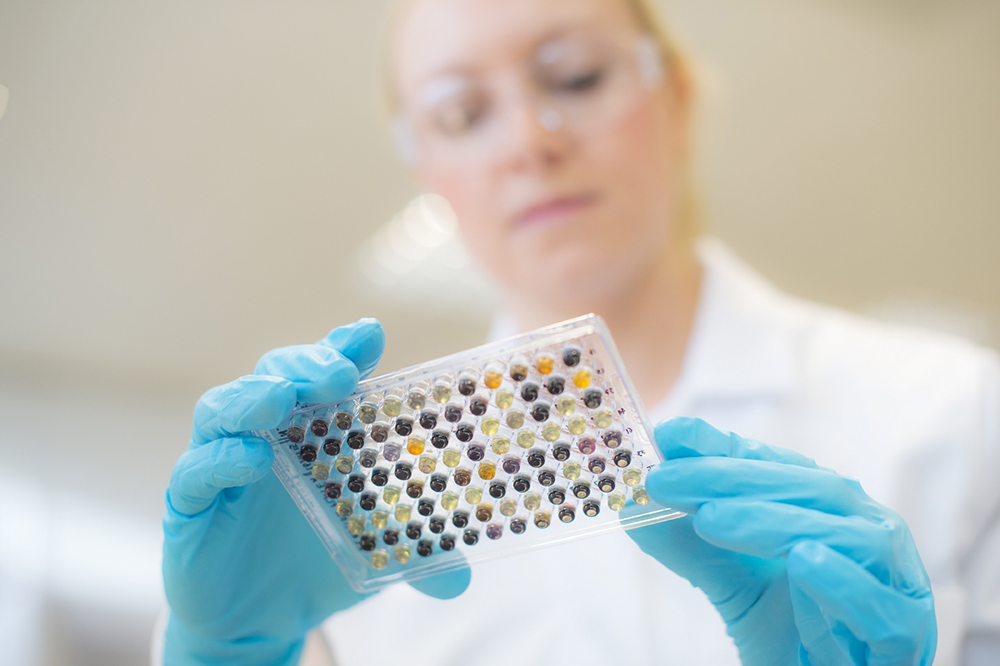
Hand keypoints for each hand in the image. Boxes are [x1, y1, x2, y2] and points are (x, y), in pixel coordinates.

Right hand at [162, 319, 469, 665]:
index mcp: (316, 432)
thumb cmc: (318, 564)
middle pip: (275, 375)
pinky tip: (250, 459)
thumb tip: (460, 581)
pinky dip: (219, 460)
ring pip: (221, 410)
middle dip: (305, 364)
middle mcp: (268, 435)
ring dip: (251, 397)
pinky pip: (195, 473)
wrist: (260, 623)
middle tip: (338, 373)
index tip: (369, 335)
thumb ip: (417, 554)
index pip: (327, 374)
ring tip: (281, 398)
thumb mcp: (376, 553)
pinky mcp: (189, 506)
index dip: (344, 349)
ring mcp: (223, 466)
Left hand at [626, 417, 935, 665]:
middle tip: (668, 480)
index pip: (779, 465)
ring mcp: (895, 579)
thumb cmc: (793, 634)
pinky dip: (843, 581)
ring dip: (775, 521)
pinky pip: (882, 604)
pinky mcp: (906, 634)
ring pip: (846, 535)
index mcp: (830, 510)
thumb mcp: (731, 585)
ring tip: (711, 519)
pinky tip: (802, 561)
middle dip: (732, 479)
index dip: (724, 449)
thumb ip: (689, 546)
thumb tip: (631, 508)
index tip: (671, 435)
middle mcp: (867, 532)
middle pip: (810, 488)